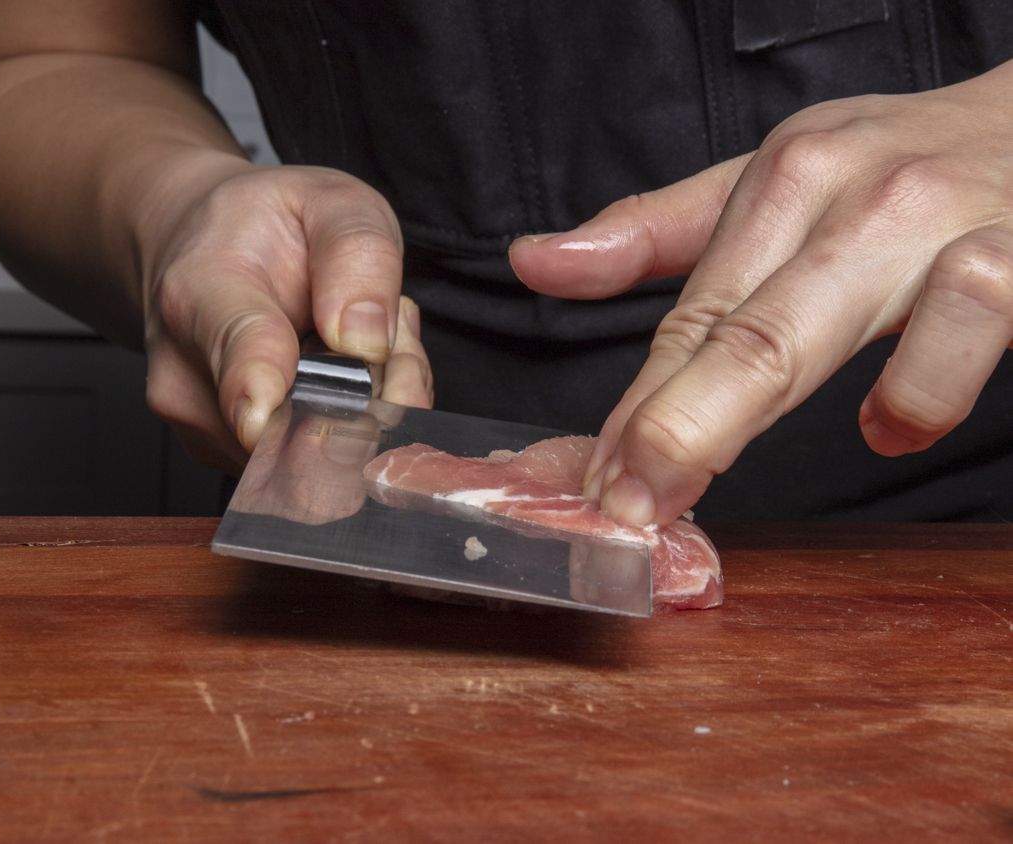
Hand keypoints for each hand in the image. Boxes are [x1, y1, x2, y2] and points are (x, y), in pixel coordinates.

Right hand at [141, 163, 432, 472]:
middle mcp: (187, 377)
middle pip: (293, 428)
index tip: (268, 408)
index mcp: (200, 297)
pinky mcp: (227, 460)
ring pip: (312, 453)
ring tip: (359, 343)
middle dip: (373, 397)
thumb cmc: (263, 227)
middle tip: (393, 330)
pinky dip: (345, 426)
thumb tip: (368, 341)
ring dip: (368, 409)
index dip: (259, 389)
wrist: (198, 253)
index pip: (234, 357)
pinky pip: (308, 463)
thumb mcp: (328, 200)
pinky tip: (341, 376)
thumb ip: (358, 253)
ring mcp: (204, 428)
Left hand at [510, 63, 1012, 524]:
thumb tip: (533, 262)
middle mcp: (851, 197)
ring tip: (701, 476)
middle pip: (743, 332)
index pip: (692, 316)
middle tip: (624, 508)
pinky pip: (962, 327)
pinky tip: (892, 427)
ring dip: (751, 417)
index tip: (595, 485)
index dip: (636, 412)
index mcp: (784, 180)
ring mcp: (935, 226)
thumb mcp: (774, 179)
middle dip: (671, 431)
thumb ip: (655, 233)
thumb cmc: (902, 163)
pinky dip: (921, 392)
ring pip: (827, 331)